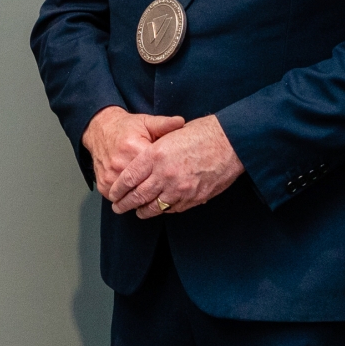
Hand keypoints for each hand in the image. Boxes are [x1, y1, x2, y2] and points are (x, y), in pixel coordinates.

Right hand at [82, 107, 185, 190]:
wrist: (101, 130)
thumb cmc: (126, 128)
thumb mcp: (146, 122)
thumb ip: (164, 124)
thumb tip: (181, 122)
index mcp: (134, 148)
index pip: (154, 169)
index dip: (166, 174)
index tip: (174, 176)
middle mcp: (120, 163)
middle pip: (143, 187)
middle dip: (156, 191)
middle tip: (167, 192)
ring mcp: (110, 175)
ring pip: (131, 196)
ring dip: (142, 199)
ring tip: (153, 196)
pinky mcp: (103, 183)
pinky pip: (119, 197)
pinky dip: (128, 198)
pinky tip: (136, 195)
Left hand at [107, 115, 242, 218]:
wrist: (231, 142)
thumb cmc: (202, 133)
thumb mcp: (170, 134)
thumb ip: (154, 150)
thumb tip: (141, 162)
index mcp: (155, 155)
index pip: (129, 178)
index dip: (118, 189)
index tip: (113, 193)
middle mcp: (165, 174)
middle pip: (138, 196)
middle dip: (125, 204)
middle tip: (118, 208)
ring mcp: (180, 188)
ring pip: (155, 207)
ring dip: (143, 211)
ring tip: (137, 212)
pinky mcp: (194, 197)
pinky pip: (174, 208)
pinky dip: (165, 210)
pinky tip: (160, 209)